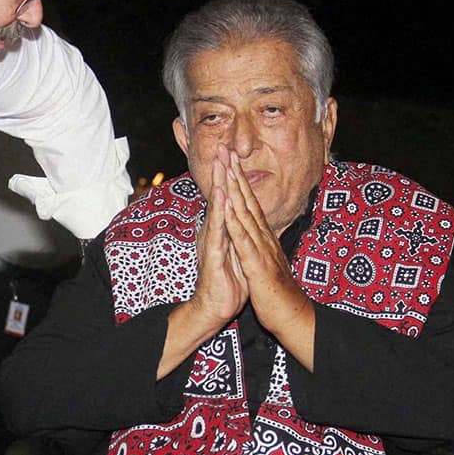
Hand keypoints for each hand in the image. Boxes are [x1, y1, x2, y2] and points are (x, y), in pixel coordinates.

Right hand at [189, 148, 249, 327]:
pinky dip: (219, 210)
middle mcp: (214, 231)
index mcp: (222, 230)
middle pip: (219, 197)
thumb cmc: (227, 282)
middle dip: (222, 171)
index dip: (230, 176)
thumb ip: (236, 235)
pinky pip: (217, 229)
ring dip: (219, 184)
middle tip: (223, 146)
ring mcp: (212, 241)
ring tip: (221, 162)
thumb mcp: (235, 253)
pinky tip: (221, 194)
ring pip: (217, 207)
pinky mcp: (213, 253)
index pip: (227, 198)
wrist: (214, 308)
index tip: (233, 154)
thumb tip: (241, 219)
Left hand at [220, 146, 315, 370]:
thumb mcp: (266, 260)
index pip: (250, 202)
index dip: (239, 179)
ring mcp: (262, 249)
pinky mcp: (258, 265)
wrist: (290, 315)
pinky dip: (235, 223)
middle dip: (235, 174)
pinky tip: (227, 207)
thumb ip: (261, 242)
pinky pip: (244, 241)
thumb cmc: (276, 290)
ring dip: (234, 190)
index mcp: (263, 236)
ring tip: (225, 168)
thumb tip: (257, 229)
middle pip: (248, 200)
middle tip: (226, 150)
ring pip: (246, 214)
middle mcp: (264, 237)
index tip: (229, 159)